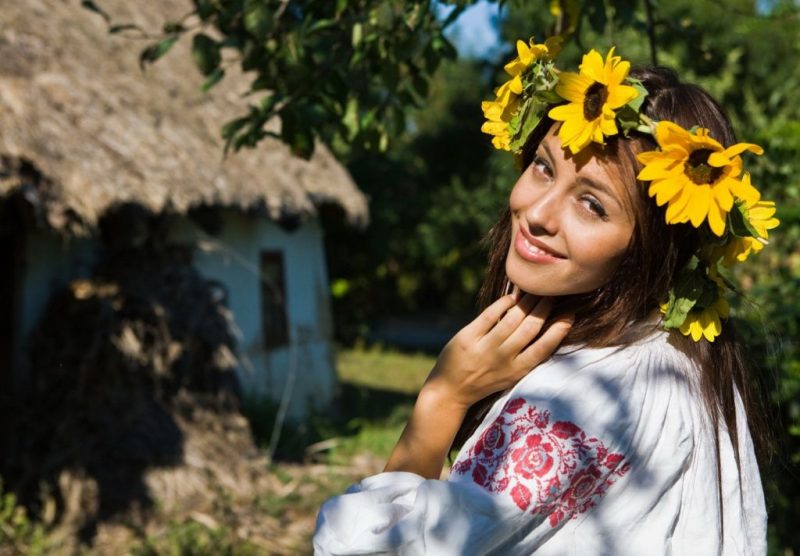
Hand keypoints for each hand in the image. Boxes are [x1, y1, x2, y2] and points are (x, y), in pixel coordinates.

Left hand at [422, 294, 571, 409]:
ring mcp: (484, 348)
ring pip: (512, 319)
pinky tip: (512, 297)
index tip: (569, 314)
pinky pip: (490, 315)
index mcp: (517, 370)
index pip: (544, 348)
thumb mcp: (510, 375)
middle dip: (544, 308)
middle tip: (553, 293)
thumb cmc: (485, 380)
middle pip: (530, 328)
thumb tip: (546, 326)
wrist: (450, 392)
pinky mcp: (467, 338)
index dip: (559, 330)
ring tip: (536, 290)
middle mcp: (503, 359)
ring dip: (527, 302)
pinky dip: (503, 303)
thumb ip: (526, 355)